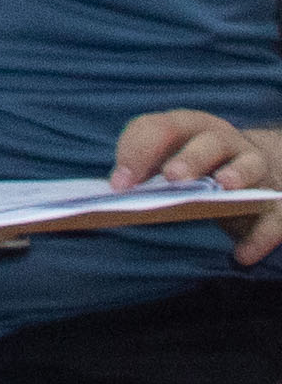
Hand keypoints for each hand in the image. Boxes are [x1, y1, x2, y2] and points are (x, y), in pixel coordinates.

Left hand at [113, 109, 281, 262]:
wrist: (254, 172)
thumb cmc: (196, 167)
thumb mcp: (169, 160)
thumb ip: (147, 172)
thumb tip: (117, 194)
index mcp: (187, 127)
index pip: (159, 128)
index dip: (138, 153)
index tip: (119, 184)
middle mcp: (223, 140)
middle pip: (208, 142)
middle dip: (190, 158)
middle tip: (172, 177)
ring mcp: (254, 165)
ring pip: (249, 165)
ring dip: (237, 175)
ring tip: (224, 188)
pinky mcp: (276, 197)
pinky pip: (275, 214)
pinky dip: (261, 235)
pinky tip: (242, 256)